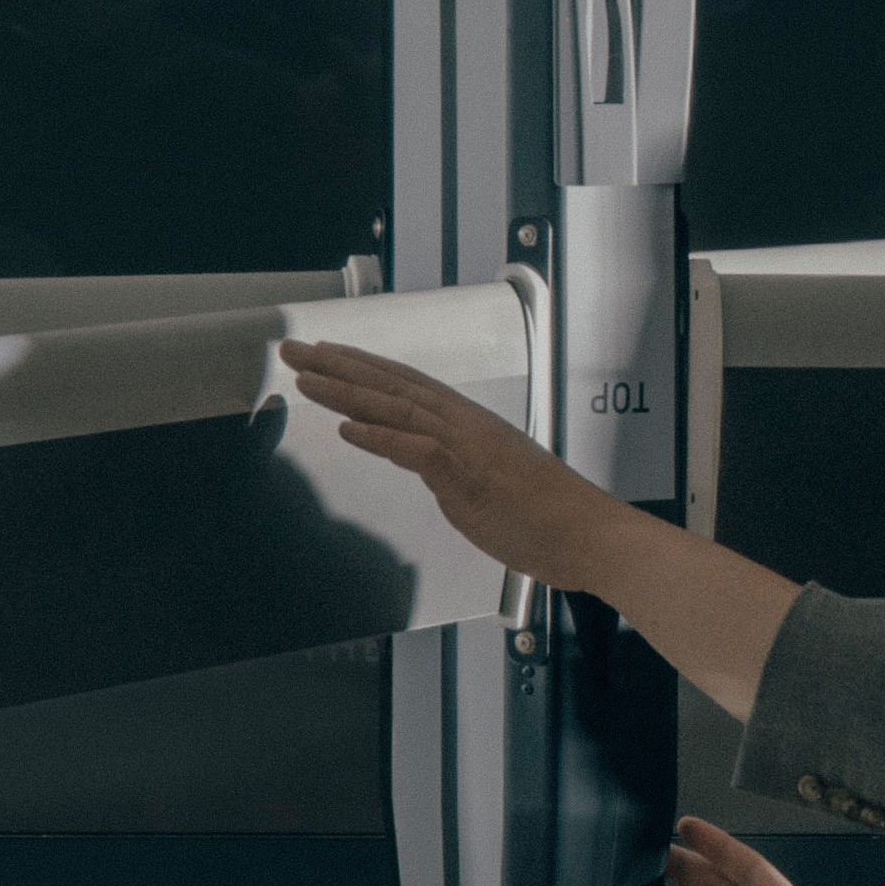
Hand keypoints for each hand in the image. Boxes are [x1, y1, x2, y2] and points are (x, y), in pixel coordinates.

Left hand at [283, 335, 638, 589]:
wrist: (590, 535)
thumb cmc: (548, 515)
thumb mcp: (491, 481)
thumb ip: (454, 468)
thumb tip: (434, 466)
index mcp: (469, 424)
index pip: (405, 384)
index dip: (362, 366)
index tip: (325, 354)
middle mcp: (464, 425)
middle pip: (392, 386)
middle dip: (338, 367)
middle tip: (293, 350)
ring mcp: (468, 448)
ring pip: (398, 409)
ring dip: (347, 392)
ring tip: (306, 379)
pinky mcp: (471, 478)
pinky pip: (419, 452)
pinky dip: (382, 438)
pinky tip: (349, 429)